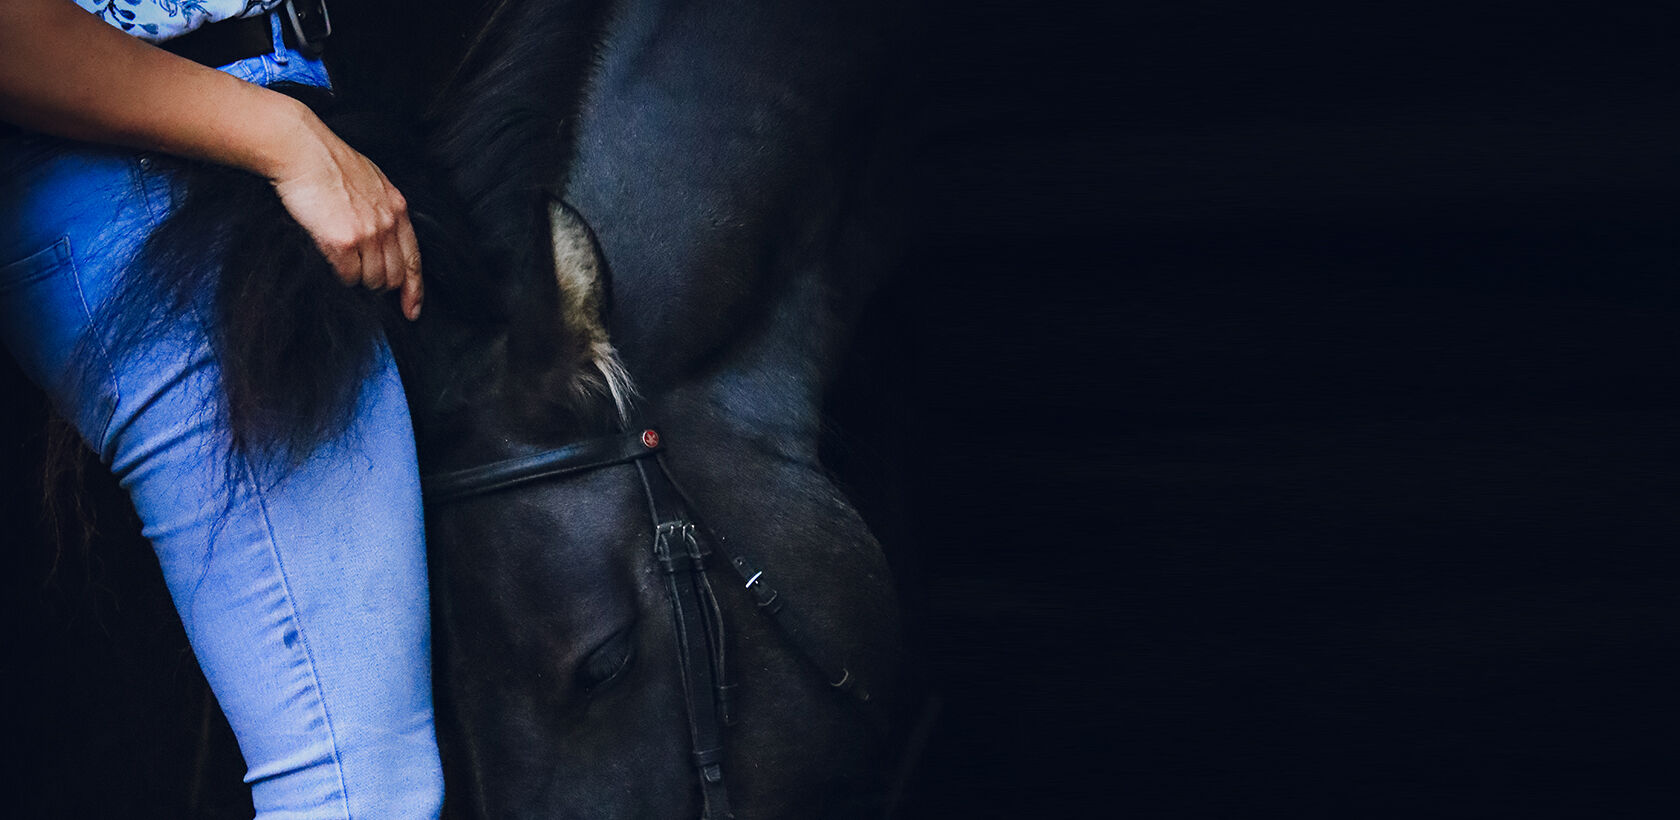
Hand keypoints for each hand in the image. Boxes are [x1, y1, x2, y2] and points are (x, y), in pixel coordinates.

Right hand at [267, 108, 423, 319]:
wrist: (302, 150)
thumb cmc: (329, 163)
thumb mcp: (372, 182)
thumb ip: (383, 208)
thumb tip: (385, 233)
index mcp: (397, 208)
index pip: (414, 259)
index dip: (415, 290)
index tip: (412, 309)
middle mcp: (388, 223)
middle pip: (394, 275)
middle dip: (382, 285)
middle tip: (366, 282)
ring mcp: (368, 234)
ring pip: (373, 280)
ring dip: (360, 280)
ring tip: (346, 264)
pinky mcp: (343, 241)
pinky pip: (349, 276)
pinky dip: (343, 275)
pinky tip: (334, 261)